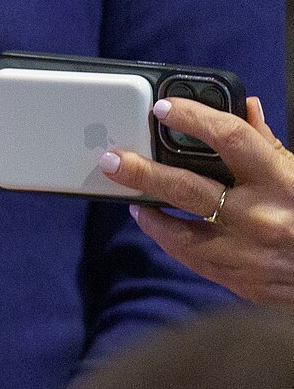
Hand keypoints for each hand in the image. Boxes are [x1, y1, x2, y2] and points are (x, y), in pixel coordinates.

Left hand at [100, 95, 293, 309]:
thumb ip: (271, 145)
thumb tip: (246, 107)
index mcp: (283, 182)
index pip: (233, 139)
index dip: (196, 118)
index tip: (164, 108)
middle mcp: (262, 217)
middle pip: (188, 188)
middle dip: (142, 172)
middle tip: (112, 160)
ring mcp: (248, 253)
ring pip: (179, 231)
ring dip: (149, 211)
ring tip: (129, 195)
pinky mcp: (240, 280)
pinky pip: (190, 257)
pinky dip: (168, 238)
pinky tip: (155, 222)